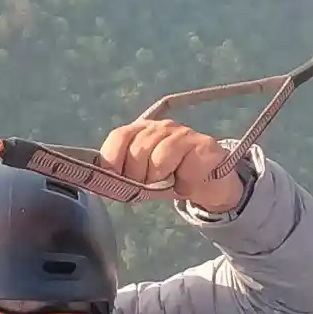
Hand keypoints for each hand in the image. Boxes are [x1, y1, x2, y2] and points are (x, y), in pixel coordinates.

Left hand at [97, 117, 245, 214]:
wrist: (210, 182)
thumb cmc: (171, 178)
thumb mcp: (143, 178)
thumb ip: (123, 175)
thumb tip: (102, 183)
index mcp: (140, 131)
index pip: (119, 137)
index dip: (112, 160)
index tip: (116, 181)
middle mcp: (160, 127)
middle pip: (137, 149)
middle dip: (137, 176)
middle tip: (149, 185)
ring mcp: (183, 133)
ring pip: (160, 157)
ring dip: (160, 179)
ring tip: (168, 183)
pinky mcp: (203, 146)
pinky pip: (186, 167)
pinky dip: (183, 183)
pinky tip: (186, 184)